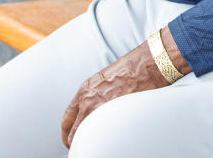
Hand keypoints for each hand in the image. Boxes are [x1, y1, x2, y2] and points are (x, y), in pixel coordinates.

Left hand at [61, 27, 189, 146]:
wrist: (146, 65)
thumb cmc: (130, 69)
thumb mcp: (103, 78)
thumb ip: (93, 94)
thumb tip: (91, 109)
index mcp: (84, 91)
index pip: (67, 119)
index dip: (67, 132)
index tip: (70, 137)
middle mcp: (88, 101)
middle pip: (72, 133)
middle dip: (74, 142)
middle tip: (78, 147)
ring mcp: (101, 110)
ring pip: (85, 137)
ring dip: (88, 143)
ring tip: (93, 146)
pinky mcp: (115, 115)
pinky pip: (103, 135)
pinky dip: (102, 140)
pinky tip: (107, 141)